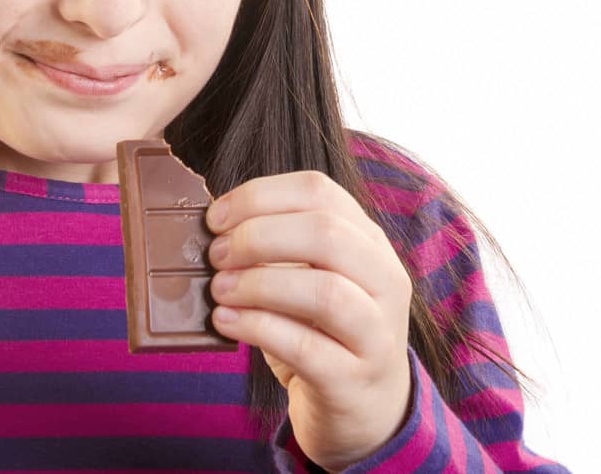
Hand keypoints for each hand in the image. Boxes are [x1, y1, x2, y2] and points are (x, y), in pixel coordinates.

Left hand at [205, 169, 413, 471]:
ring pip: (324, 291)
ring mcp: (377, 333)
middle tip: (216, 255)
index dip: (259, 196)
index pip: (319, 190)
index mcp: (369, 241)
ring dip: (258, 284)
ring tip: (219, 290)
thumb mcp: (309, 278)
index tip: (216, 218)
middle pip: (325, 233)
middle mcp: (384, 280)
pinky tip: (225, 323)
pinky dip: (257, 328)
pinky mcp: (354, 380)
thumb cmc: (324, 331)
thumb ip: (278, 248)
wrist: (367, 410)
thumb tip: (216, 224)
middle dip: (257, 236)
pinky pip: (305, 347)